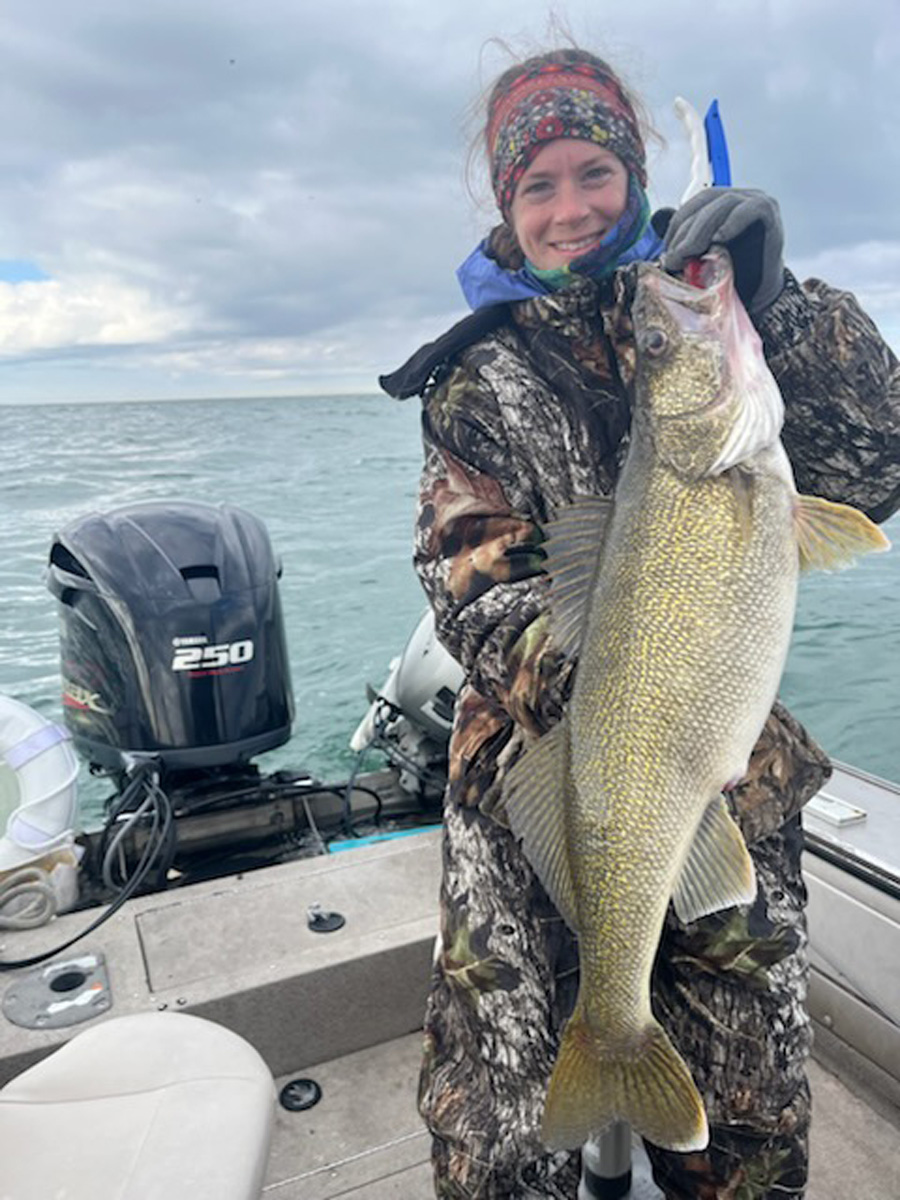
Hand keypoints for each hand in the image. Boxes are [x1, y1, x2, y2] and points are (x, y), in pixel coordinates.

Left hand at [662, 188, 784, 313]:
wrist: (758, 295)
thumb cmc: (728, 276)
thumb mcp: (699, 258)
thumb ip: (685, 244)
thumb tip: (659, 232)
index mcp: (719, 204)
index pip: (693, 204)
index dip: (677, 224)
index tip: (667, 251)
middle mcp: (738, 198)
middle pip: (706, 201)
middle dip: (686, 230)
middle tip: (675, 257)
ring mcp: (755, 202)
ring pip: (724, 203)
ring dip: (702, 229)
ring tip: (691, 253)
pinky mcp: (769, 214)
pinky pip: (752, 209)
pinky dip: (734, 221)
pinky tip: (719, 239)